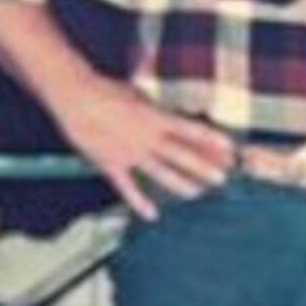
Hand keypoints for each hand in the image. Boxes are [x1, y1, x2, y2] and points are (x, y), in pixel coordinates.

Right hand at [48, 73, 235, 220]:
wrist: (76, 96)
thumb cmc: (106, 90)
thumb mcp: (139, 95)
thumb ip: (155, 110)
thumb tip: (170, 118)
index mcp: (156, 117)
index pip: (191, 129)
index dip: (212, 139)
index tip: (230, 147)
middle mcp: (147, 137)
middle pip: (181, 155)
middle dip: (204, 167)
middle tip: (222, 178)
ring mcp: (130, 152)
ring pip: (160, 172)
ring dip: (180, 184)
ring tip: (197, 193)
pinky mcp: (111, 164)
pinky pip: (127, 187)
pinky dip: (139, 202)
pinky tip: (152, 215)